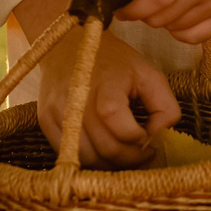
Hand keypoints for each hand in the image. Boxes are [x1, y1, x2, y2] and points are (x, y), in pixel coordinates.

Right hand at [8, 0, 182, 166]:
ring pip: (87, 159)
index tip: (148, 139)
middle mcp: (77, 100)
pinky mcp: (46, 121)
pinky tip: (102, 150)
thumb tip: (157, 138)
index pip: (121, 128)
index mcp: (106, 85)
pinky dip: (89, 160)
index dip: (139, 140)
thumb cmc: (113, 61)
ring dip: (110, 165)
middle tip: (141, 153)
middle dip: (130, 159)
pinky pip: (69, 155)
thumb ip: (164, 107)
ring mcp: (58, 112)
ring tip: (123, 153)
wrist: (68, 45)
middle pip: (106, 149)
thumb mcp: (148, 74)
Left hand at [106, 0, 210, 44]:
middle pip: (163, 18)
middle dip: (143, 14)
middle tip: (138, 1)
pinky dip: (180, 31)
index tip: (121, 6)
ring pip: (178, 29)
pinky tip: (178, 15)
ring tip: (162, 3)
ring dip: (161, 21)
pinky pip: (198, 36)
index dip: (132, 9)